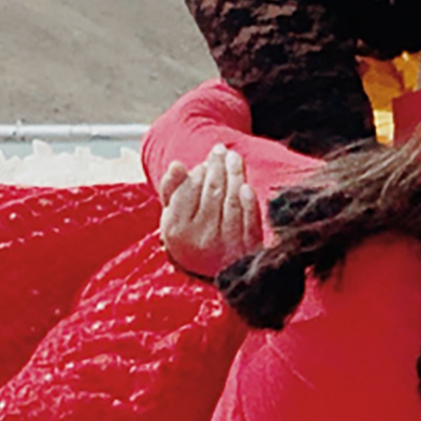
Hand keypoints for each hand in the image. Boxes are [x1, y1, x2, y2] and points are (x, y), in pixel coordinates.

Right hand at [157, 145, 264, 278]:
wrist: (210, 270)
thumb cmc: (189, 233)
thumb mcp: (172, 214)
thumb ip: (171, 189)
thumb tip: (176, 165)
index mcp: (175, 230)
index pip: (190, 190)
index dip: (199, 171)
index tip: (206, 160)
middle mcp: (199, 240)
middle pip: (212, 193)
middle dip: (218, 167)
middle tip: (220, 150)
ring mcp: (224, 248)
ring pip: (231, 203)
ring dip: (235, 176)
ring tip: (234, 158)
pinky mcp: (246, 252)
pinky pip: (250, 223)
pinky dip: (250, 204)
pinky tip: (247, 187)